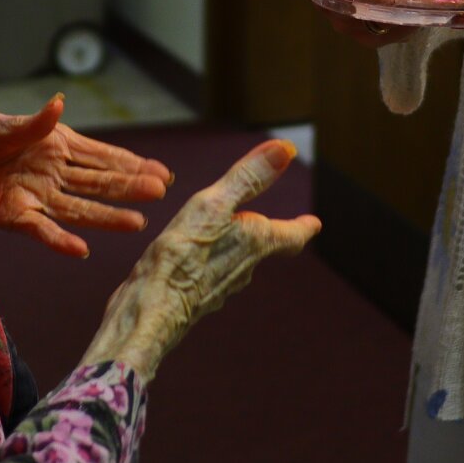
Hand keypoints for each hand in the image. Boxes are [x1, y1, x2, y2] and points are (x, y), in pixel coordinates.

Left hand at [0, 96, 171, 258]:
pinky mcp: (11, 216)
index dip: (130, 163)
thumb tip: (59, 105)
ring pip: (78, 208)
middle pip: (97, 182)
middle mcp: (48, 172)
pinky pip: (41, 230)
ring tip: (137, 223)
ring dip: (107, 216)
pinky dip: (60, 240)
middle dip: (129, 186)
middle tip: (161, 191)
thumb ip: (30, 124)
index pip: (99, 155)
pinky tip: (82, 249)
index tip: (161, 172)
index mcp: (50, 144)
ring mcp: (33, 196)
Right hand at [80, 139, 319, 381]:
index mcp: (255, 243)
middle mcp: (244, 268)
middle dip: (265, 233)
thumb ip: (248, 178)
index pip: (291, 236)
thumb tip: (284, 149)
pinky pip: (209, 274)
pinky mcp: (194, 297)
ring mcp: (219, 287)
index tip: (314, 223)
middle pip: (262, 248)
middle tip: (268, 222)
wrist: (149, 312)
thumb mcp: (213, 205)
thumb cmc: (181, 257)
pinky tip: (191, 258)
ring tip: (226, 235)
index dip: (303, 226)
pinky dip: (208, 261)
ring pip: (236, 262)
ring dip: (235, 247)